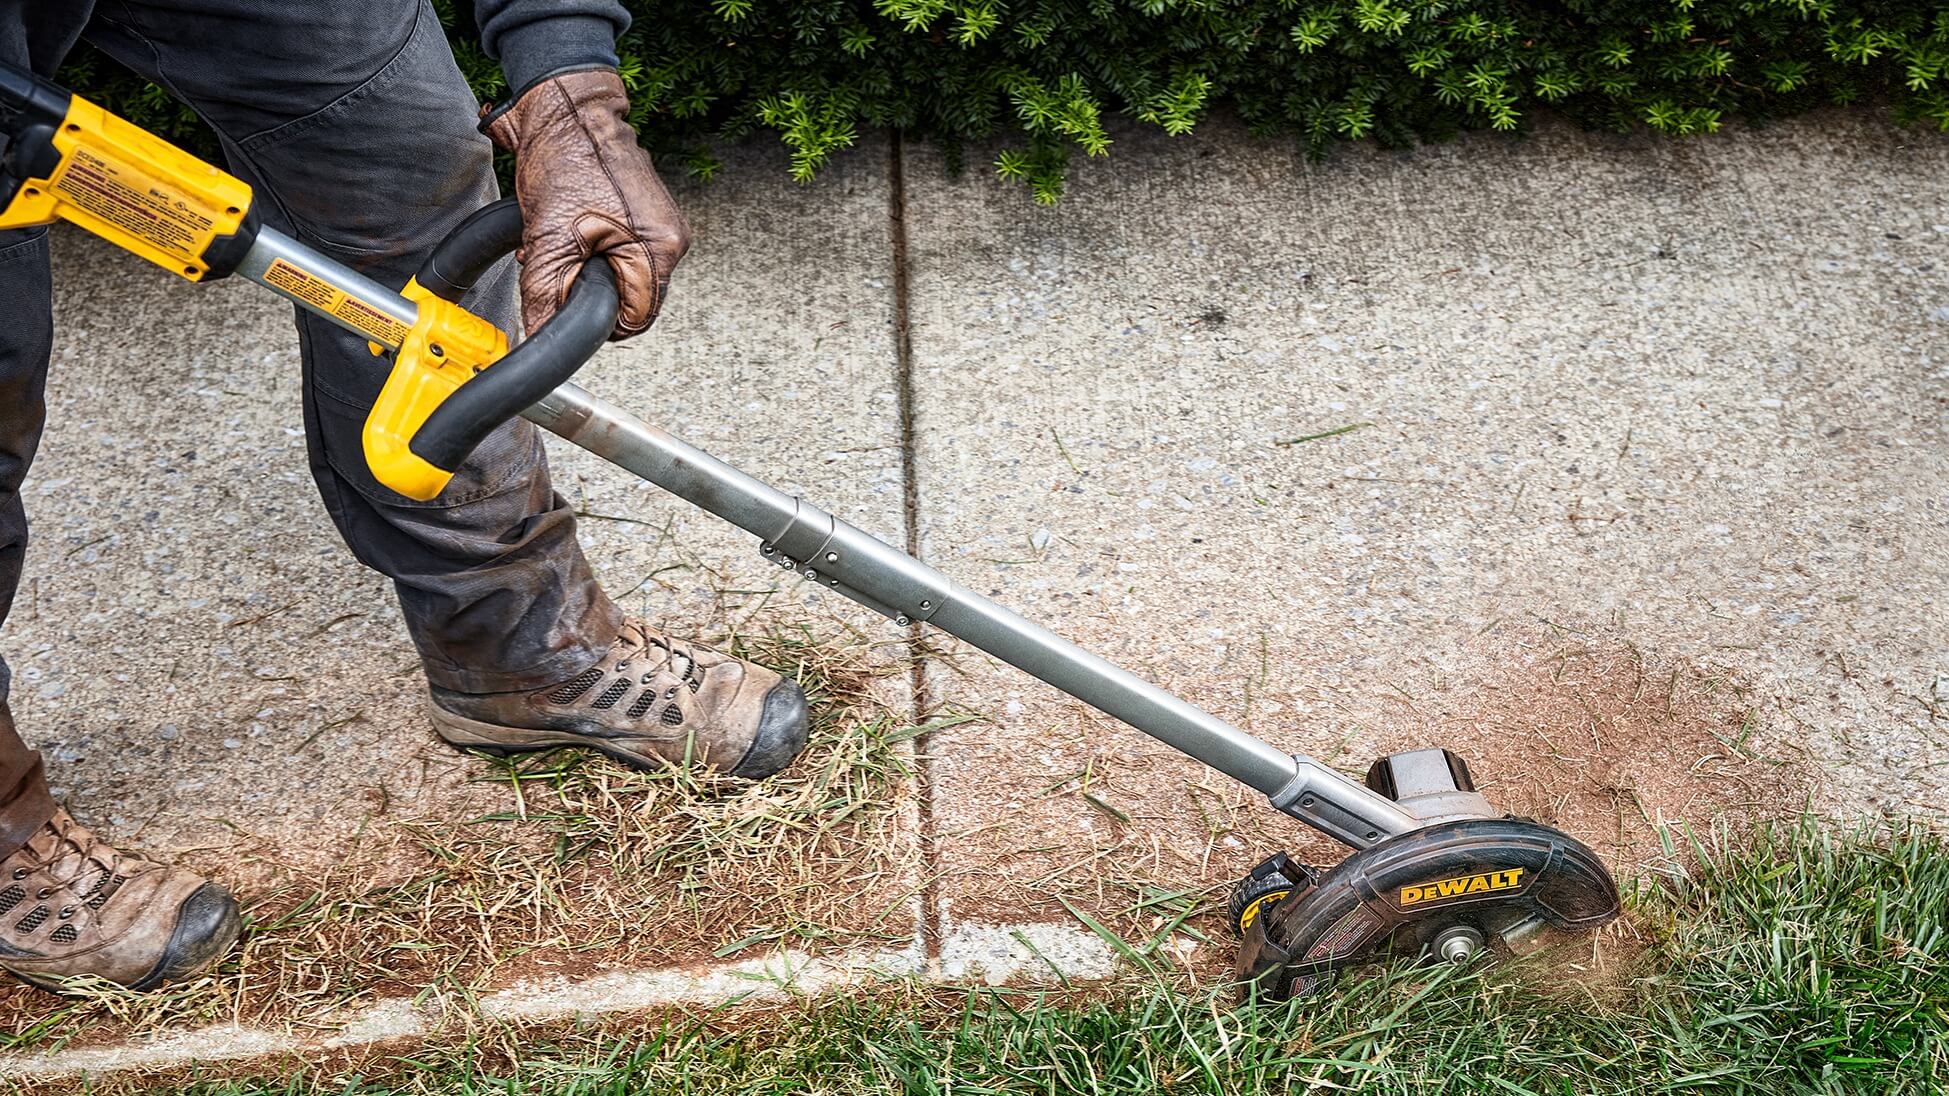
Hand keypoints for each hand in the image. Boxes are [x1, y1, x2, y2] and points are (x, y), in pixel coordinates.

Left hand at [481, 68, 688, 340]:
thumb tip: (540, 334)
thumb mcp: (547, 241)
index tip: (570, 300)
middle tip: (563, 261)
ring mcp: (666, 223)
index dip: (599, 319)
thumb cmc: (563, 160)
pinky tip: (579, 228)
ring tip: (568, 240)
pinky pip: (630, 249)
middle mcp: (673, 238)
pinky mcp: (652, 211)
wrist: (568, 110)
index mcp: (660, 249)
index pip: (636, 319)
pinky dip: (602, 248)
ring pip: (629, 274)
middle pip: (634, 297)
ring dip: (596, 268)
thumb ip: (546, 297)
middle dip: (595, 289)